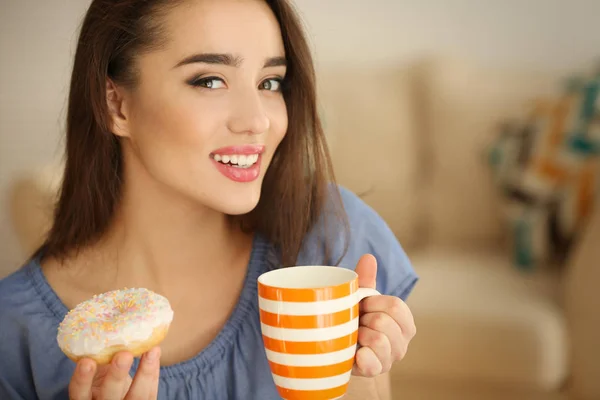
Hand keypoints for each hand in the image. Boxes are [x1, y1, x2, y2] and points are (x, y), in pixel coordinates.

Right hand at [68, 347, 160, 399]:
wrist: (118, 395)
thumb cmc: (103, 378)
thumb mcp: (96, 371)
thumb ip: (98, 357)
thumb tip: (102, 324)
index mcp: (85, 398)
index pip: (79, 392)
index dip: (82, 380)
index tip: (87, 361)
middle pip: (108, 396)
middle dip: (116, 376)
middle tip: (124, 354)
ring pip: (136, 397)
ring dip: (144, 373)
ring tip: (151, 351)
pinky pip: (150, 393)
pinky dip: (154, 372)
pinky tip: (155, 353)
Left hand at [352, 254, 415, 376]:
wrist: (340, 349)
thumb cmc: (355, 320)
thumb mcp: (360, 299)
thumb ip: (366, 279)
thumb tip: (369, 257)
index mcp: (404, 322)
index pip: (395, 306)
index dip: (373, 302)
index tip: (362, 304)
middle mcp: (402, 342)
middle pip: (384, 321)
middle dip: (364, 318)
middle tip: (356, 322)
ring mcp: (390, 359)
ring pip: (378, 340)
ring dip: (359, 335)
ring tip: (353, 336)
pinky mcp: (375, 372)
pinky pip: (371, 363)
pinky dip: (361, 356)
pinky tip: (355, 353)